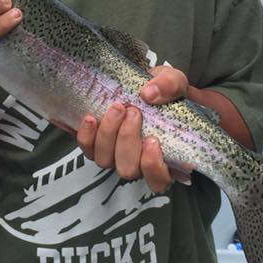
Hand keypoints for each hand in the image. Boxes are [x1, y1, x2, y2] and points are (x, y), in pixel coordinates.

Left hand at [76, 66, 188, 193]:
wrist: (142, 86)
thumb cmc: (164, 92)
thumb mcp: (175, 82)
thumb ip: (169, 86)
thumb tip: (149, 94)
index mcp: (164, 156)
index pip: (159, 180)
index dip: (153, 167)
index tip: (152, 140)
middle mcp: (138, 161)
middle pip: (128, 169)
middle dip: (128, 140)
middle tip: (133, 112)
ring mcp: (115, 155)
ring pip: (105, 160)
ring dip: (108, 134)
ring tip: (116, 108)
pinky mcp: (96, 145)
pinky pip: (86, 149)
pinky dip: (86, 135)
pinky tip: (91, 118)